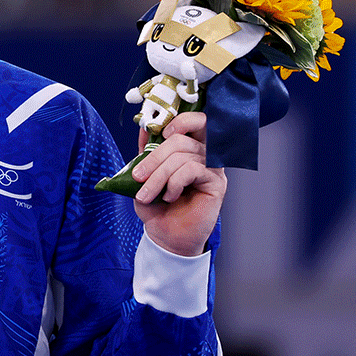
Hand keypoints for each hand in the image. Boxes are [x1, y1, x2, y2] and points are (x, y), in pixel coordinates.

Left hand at [130, 111, 225, 256]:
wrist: (166, 236)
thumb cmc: (158, 206)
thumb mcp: (145, 175)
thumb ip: (146, 151)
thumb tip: (143, 126)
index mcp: (190, 148)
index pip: (196, 120)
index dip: (180, 119)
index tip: (159, 131)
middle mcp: (206, 154)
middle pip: (183, 136)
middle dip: (155, 157)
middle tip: (138, 176)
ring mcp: (214, 168)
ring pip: (184, 155)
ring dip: (159, 175)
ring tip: (147, 194)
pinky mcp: (217, 183)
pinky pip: (193, 169)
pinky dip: (174, 182)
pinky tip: (169, 196)